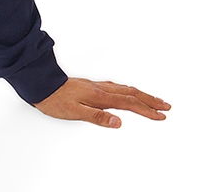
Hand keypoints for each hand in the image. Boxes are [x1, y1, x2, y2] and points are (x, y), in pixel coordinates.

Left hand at [33, 77, 170, 127]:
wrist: (39, 84)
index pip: (129, 103)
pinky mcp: (89, 86)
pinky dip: (126, 90)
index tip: (161, 116)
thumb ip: (97, 117)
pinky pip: (115, 87)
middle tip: (166, 106)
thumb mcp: (74, 112)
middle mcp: (99, 89)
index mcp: (99, 96)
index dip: (146, 110)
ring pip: (123, 89)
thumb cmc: (54, 100)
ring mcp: (95, 86)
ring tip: (153, 99)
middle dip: (150, 100)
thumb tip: (118, 122)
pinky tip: (125, 92)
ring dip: (140, 94)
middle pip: (130, 93)